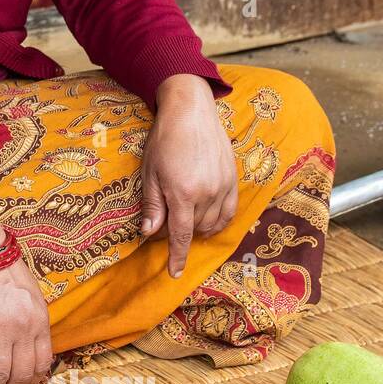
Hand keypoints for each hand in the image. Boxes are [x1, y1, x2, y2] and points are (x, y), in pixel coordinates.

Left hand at [139, 74, 238, 277]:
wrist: (191, 110)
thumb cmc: (165, 139)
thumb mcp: (150, 172)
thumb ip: (152, 205)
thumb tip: (149, 234)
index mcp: (183, 192)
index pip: (181, 235)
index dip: (177, 257)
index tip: (175, 274)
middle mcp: (206, 193)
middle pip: (194, 229)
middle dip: (180, 231)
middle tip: (167, 218)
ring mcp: (223, 186)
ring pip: (212, 223)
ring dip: (198, 226)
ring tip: (185, 214)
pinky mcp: (233, 178)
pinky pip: (230, 211)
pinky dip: (218, 221)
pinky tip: (208, 220)